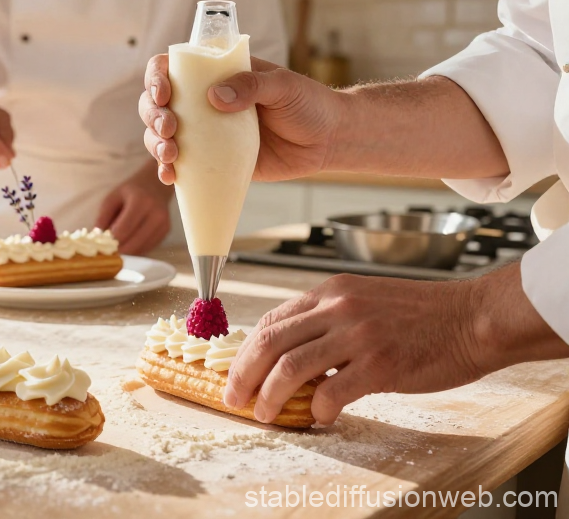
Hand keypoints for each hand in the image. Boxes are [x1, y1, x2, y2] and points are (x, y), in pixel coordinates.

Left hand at [94, 165, 173, 254]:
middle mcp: (155, 214)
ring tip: (116, 248)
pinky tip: (128, 244)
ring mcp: (163, 224)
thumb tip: (96, 238)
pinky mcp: (166, 231)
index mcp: (140, 202)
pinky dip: (136, 250)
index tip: (101, 246)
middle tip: (107, 252)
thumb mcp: (112, 198)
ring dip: (127, 252)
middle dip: (118, 251)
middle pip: (134, 243)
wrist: (155, 185)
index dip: (111, 242)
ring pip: (141, 249)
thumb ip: (103, 217)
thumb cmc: (130, 192)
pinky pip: (148, 248)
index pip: (124, 230)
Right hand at [139, 54, 343, 183]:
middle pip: (158, 103)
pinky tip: (170, 176)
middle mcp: (203, 101)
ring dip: (155, 144)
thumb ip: (251, 86)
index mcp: (217, 74)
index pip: (173, 68)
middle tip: (169, 128)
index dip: (156, 77)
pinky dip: (168, 170)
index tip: (163, 93)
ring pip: (162, 134)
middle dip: (153, 115)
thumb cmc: (309, 104)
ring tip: (170, 155)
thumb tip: (215, 97)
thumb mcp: (283, 86)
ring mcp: (205, 132)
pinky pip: (181, 165)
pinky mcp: (212, 161)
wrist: (328, 141)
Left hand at [223, 263, 567, 425]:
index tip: (236, 375)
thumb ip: (327, 320)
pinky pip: (331, 392)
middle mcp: (339, 307)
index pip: (271, 321)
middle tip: (235, 399)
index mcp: (331, 291)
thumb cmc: (421, 315)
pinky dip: (317, 410)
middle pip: (270, 343)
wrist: (473, 318)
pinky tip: (319, 417)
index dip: (246, 352)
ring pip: (291, 368)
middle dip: (244, 375)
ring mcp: (359, 335)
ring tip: (266, 414)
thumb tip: (290, 355)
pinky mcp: (381, 364)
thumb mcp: (364, 300)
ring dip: (271, 396)